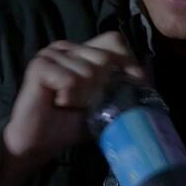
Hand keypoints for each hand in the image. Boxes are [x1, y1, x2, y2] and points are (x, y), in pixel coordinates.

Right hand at [0, 32, 143, 185]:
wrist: (37, 143)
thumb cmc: (69, 124)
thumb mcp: (104, 105)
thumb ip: (122, 89)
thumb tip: (148, 79)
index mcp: (81, 51)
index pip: (115, 41)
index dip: (127, 63)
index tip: (132, 86)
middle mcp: (66, 46)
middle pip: (105, 57)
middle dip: (103, 87)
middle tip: (86, 103)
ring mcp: (51, 53)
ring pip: (89, 71)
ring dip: (84, 97)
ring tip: (69, 104)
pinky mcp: (39, 65)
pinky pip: (71, 80)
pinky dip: (70, 97)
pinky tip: (58, 103)